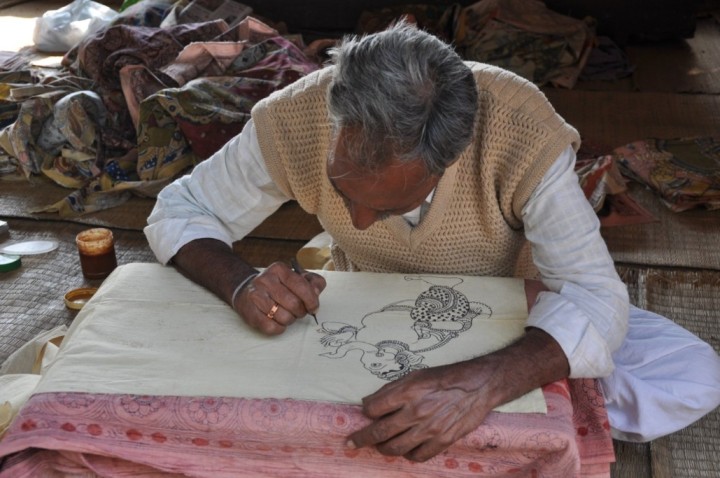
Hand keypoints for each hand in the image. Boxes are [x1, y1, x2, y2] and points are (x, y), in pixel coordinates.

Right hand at [236, 261, 325, 334]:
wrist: (248, 291)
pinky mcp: (249, 312)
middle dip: (301, 311)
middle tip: (299, 311)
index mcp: (279, 269)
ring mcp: (256, 296)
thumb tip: (316, 292)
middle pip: (293, 304)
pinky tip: (277, 321)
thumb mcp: (297, 278)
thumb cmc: (278, 286)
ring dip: (290, 320)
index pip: (301, 286)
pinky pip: (271, 327)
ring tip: (286, 314)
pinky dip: (279, 328)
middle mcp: (265, 280)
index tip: (314, 307)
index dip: (311, 300)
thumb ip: (313, 282)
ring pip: (284, 317)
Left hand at [347, 359, 498, 461]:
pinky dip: (407, 455)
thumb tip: (369, 402)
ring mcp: (429, 429)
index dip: (365, 411)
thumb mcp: (416, 374)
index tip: (365, 412)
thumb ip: (392, 389)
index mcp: (407, 391)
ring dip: (382, 448)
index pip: (373, 408)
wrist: (478, 385)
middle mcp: (416, 411)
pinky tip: (405, 450)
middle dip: (361, 439)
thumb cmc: (445, 377)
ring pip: (395, 448)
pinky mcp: (443, 440)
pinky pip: (418, 456)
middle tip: (352, 442)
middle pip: (379, 432)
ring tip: (379, 445)